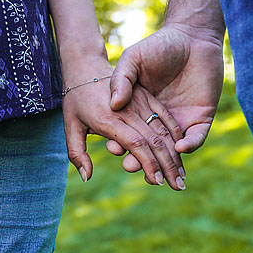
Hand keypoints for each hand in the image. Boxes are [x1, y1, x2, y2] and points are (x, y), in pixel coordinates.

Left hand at [62, 56, 186, 190]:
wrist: (86, 66)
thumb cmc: (75, 100)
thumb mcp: (70, 126)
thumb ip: (77, 153)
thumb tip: (86, 178)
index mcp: (109, 120)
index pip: (135, 145)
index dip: (148, 164)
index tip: (156, 182)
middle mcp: (128, 111)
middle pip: (154, 141)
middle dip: (168, 166)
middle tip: (179, 187)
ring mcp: (140, 102)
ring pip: (163, 130)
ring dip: (175, 154)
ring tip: (183, 175)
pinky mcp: (148, 96)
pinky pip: (165, 116)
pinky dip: (176, 133)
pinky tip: (183, 150)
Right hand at [106, 24, 223, 171]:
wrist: (192, 36)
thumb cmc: (159, 45)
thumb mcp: (133, 59)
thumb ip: (121, 78)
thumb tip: (114, 105)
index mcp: (140, 109)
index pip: (129, 133)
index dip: (120, 144)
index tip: (113, 148)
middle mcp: (159, 119)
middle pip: (149, 149)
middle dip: (139, 162)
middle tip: (130, 167)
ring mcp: (181, 121)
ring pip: (172, 152)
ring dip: (164, 164)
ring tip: (155, 173)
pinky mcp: (201, 118)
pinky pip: (196, 138)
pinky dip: (189, 145)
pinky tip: (179, 148)